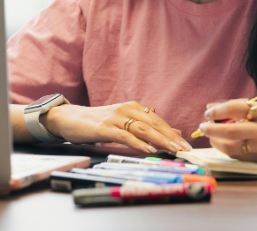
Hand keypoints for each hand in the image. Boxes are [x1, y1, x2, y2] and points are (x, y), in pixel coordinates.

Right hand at [43, 101, 191, 153]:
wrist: (70, 119)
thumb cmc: (98, 123)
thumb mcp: (124, 122)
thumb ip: (146, 127)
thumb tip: (173, 132)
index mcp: (133, 107)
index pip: (157, 120)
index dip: (172, 132)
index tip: (185, 144)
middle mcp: (126, 110)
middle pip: (153, 124)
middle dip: (171, 137)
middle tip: (184, 149)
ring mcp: (115, 118)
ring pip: (142, 129)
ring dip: (160, 140)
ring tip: (172, 150)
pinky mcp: (105, 128)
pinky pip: (125, 136)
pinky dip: (138, 143)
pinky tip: (149, 150)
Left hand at [200, 99, 256, 162]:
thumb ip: (245, 108)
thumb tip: (216, 107)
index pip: (234, 107)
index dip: (217, 110)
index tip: (208, 112)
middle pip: (229, 130)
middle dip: (211, 129)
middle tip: (202, 127)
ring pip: (232, 147)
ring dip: (217, 142)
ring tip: (212, 137)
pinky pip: (241, 156)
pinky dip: (230, 151)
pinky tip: (226, 146)